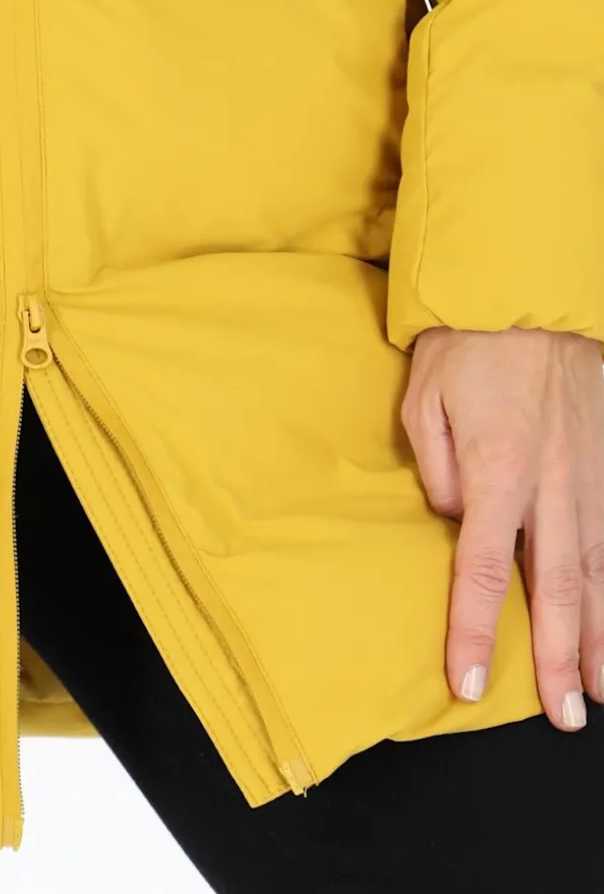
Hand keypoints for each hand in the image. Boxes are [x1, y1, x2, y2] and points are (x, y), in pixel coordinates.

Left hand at [401, 325, 603, 731]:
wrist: (530, 290)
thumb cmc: (468, 343)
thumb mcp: (422, 397)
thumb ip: (435, 466)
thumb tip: (454, 517)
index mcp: (497, 471)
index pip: (481, 571)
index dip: (473, 631)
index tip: (470, 684)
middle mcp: (552, 484)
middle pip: (556, 588)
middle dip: (557, 658)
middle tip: (564, 716)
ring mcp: (591, 475)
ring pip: (599, 570)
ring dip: (598, 634)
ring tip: (597, 688)